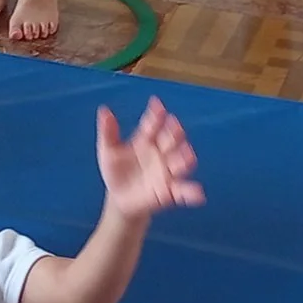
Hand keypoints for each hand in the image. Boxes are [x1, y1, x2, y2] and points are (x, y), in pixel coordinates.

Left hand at [95, 100, 204, 219]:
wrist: (118, 198)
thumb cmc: (116, 170)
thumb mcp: (108, 151)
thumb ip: (108, 132)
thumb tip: (104, 110)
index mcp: (145, 140)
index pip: (152, 125)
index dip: (155, 115)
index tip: (157, 103)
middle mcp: (160, 153)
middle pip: (170, 140)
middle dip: (174, 133)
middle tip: (176, 126)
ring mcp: (166, 172)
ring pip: (179, 163)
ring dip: (184, 159)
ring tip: (188, 156)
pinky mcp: (169, 192)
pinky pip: (182, 192)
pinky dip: (192, 192)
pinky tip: (198, 194)